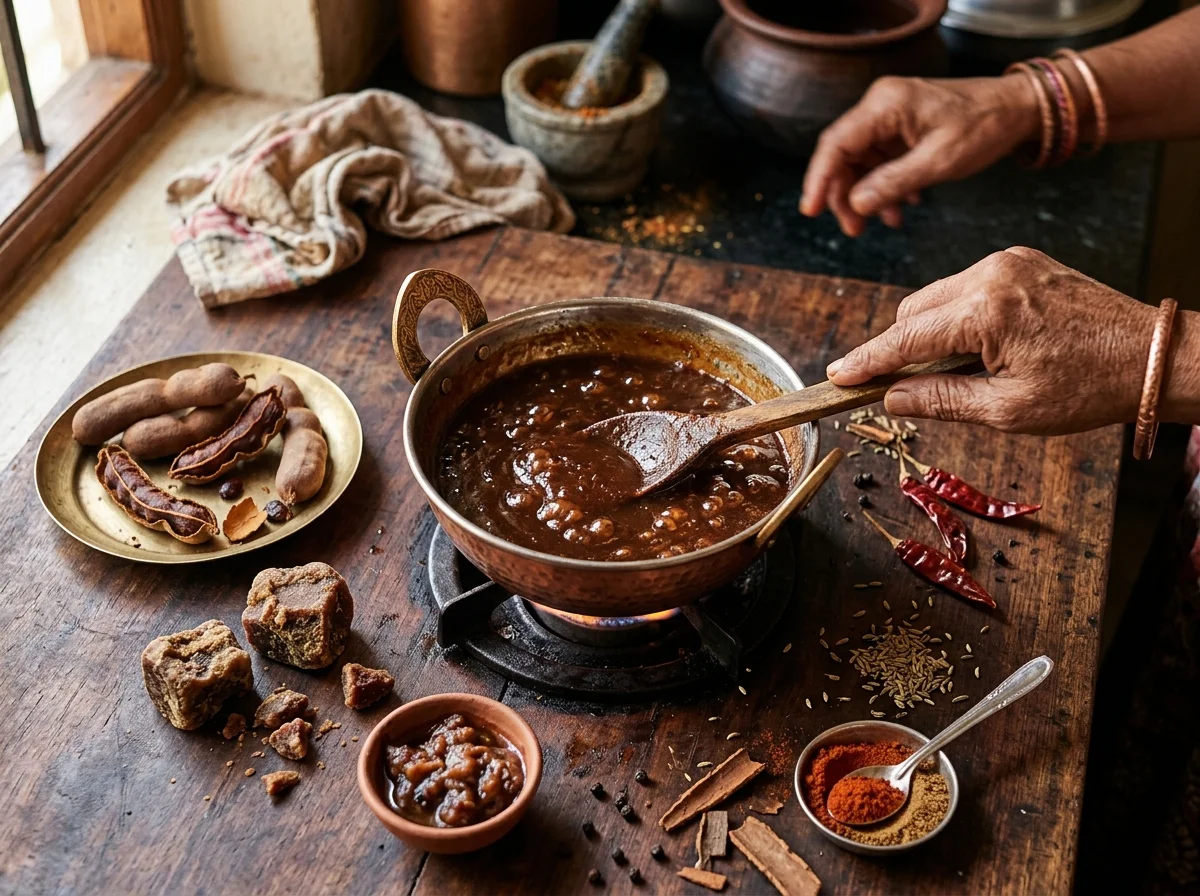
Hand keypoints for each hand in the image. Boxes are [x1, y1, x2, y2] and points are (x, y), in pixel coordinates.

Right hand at [800, 75, 1040, 236]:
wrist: (1018, 109)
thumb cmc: (985, 126)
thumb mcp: (939, 161)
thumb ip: (893, 183)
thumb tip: (855, 204)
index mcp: (885, 105)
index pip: (836, 144)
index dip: (819, 180)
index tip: (810, 211)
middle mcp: (880, 105)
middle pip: (843, 155)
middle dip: (845, 195)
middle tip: (855, 230)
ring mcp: (889, 116)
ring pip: (859, 162)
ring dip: (867, 196)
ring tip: (886, 222)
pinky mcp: (900, 128)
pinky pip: (879, 161)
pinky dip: (885, 187)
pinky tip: (903, 206)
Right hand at [825, 248, 1157, 434]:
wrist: (1152, 356)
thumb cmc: (1088, 388)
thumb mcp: (1008, 410)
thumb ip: (939, 400)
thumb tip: (890, 400)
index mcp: (987, 311)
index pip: (905, 338)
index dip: (867, 362)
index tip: (837, 377)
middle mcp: (992, 274)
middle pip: (913, 310)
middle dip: (897, 348)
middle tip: (890, 386)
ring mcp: (1008, 262)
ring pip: (936, 296)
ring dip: (927, 331)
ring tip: (945, 371)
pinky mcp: (1021, 260)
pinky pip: (965, 287)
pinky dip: (955, 315)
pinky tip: (971, 346)